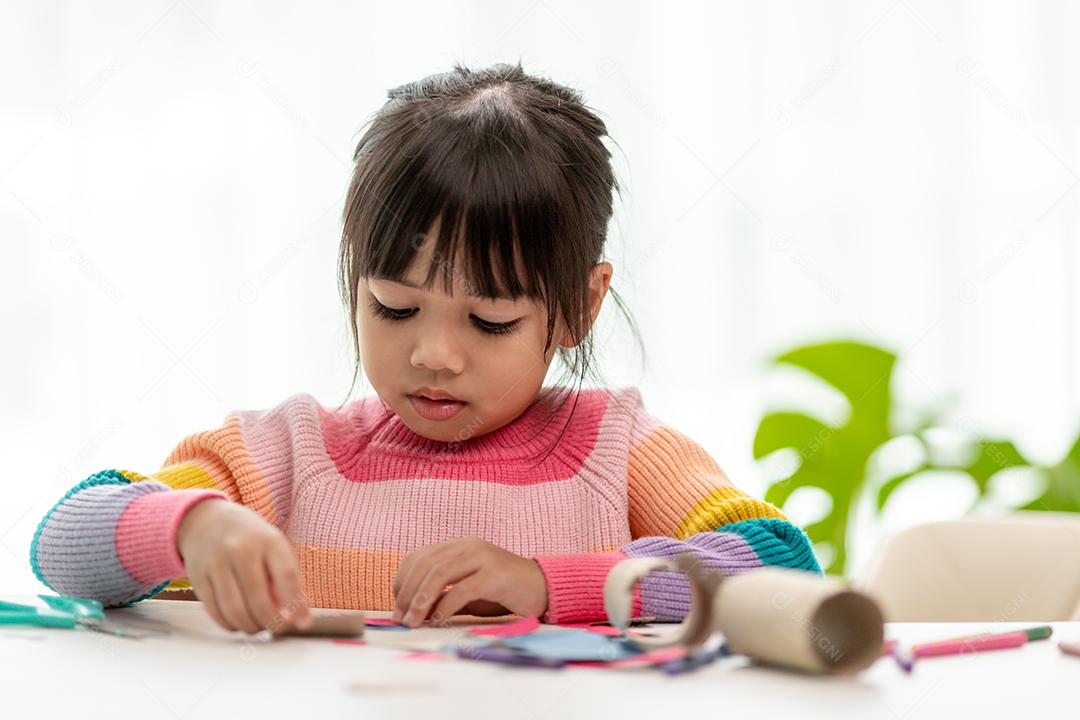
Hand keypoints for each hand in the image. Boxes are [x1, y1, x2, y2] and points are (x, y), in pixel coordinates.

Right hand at [177, 497, 312, 634]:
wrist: (206, 521)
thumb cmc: (249, 538)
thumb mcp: (274, 546)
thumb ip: (287, 578)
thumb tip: (297, 616)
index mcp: (267, 540)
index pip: (286, 576)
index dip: (296, 604)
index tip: (302, 623)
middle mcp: (240, 550)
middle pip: (258, 600)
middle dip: (272, 623)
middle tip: (277, 628)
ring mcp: (216, 563)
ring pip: (234, 611)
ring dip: (250, 627)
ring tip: (258, 626)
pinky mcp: (197, 577)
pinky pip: (215, 611)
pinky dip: (230, 624)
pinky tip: (239, 622)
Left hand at [392, 536, 547, 627]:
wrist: (543, 588)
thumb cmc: (503, 592)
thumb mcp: (467, 591)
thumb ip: (443, 595)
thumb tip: (413, 610)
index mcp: (459, 546)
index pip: (419, 556)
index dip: (402, 580)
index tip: (397, 605)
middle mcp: (469, 546)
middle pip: (425, 564)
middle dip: (407, 593)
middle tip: (401, 618)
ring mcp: (483, 557)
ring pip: (439, 573)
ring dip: (421, 600)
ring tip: (414, 621)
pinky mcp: (496, 574)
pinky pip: (462, 589)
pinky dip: (446, 606)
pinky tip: (439, 620)